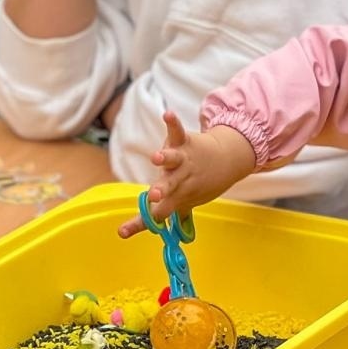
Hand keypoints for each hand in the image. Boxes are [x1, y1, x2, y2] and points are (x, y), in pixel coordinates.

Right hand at [117, 113, 256, 236]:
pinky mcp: (185, 142)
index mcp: (176, 197)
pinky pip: (177, 132)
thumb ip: (164, 216)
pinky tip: (167, 114)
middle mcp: (179, 179)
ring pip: (172, 160)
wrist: (225, 163)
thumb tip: (141, 234)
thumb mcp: (183, 202)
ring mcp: (183, 160)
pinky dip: (172, 123)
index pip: (156, 214)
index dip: (138, 223)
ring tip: (157, 157)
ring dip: (165, 158)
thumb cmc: (198, 185)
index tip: (122, 232)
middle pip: (168, 187)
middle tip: (154, 196)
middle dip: (160, 190)